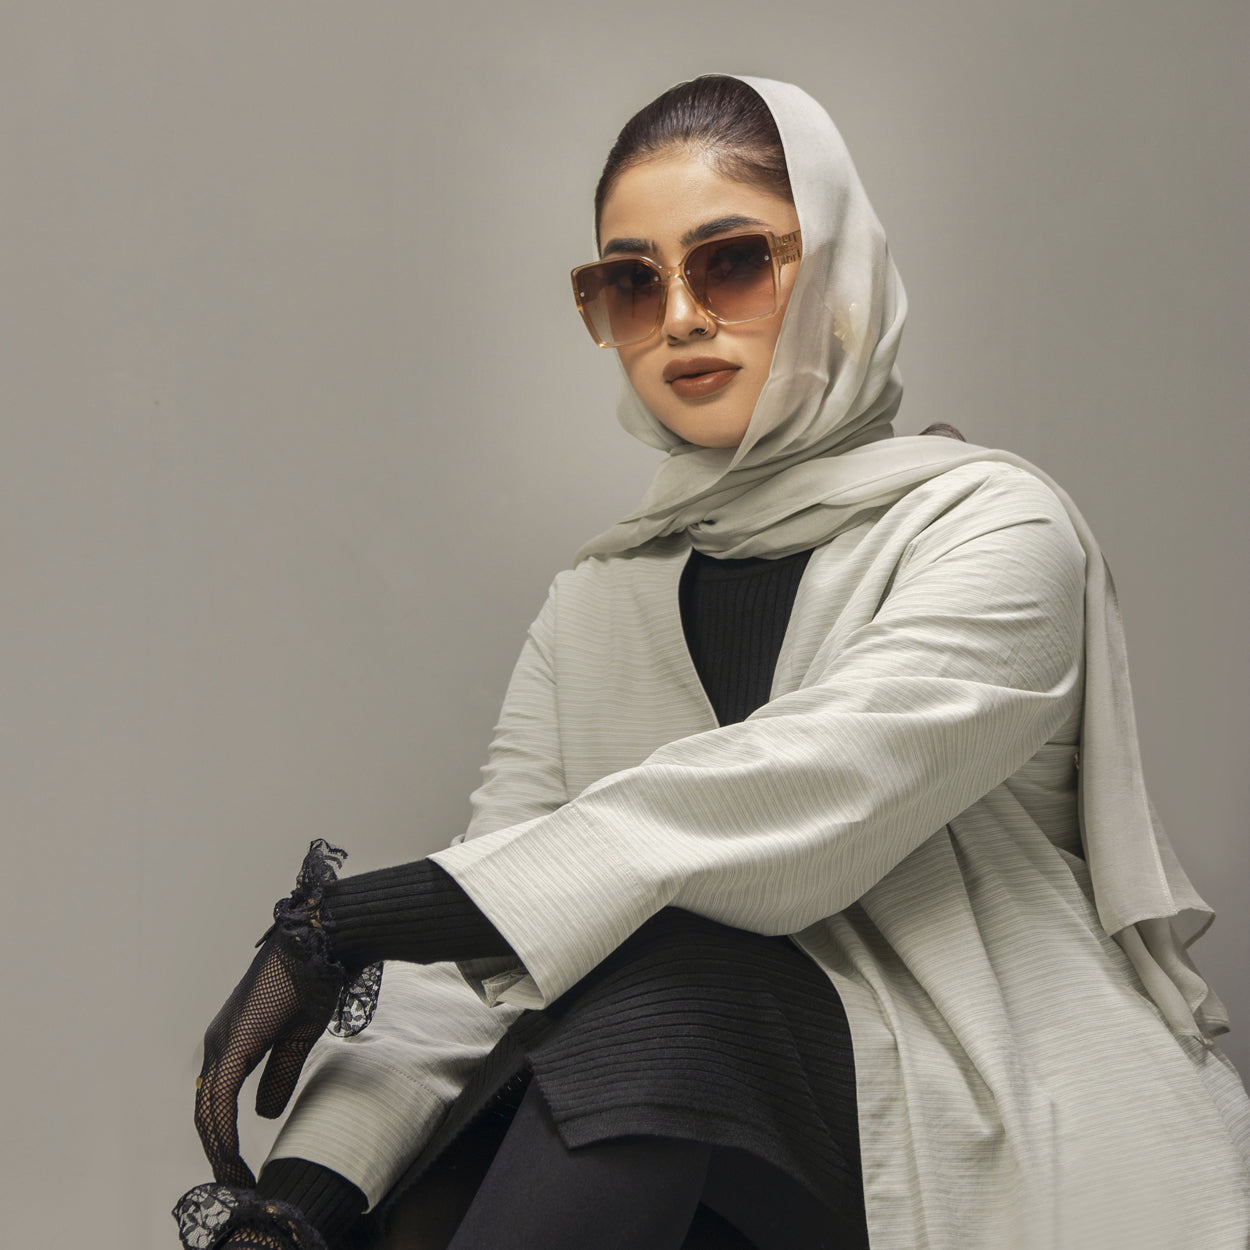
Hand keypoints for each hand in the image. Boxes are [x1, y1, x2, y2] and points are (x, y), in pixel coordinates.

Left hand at [194, 930, 343, 1187]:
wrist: (320, 945)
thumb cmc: (314, 981)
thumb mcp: (297, 1039)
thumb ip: (278, 1076)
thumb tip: (262, 1115)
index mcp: (234, 1040)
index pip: (218, 1101)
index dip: (224, 1137)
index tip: (240, 1169)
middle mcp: (219, 1042)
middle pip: (207, 1110)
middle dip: (217, 1151)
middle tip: (235, 1183)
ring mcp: (222, 1041)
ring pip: (208, 1109)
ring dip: (218, 1149)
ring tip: (234, 1180)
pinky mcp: (234, 1042)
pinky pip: (221, 1097)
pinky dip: (223, 1131)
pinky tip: (231, 1155)